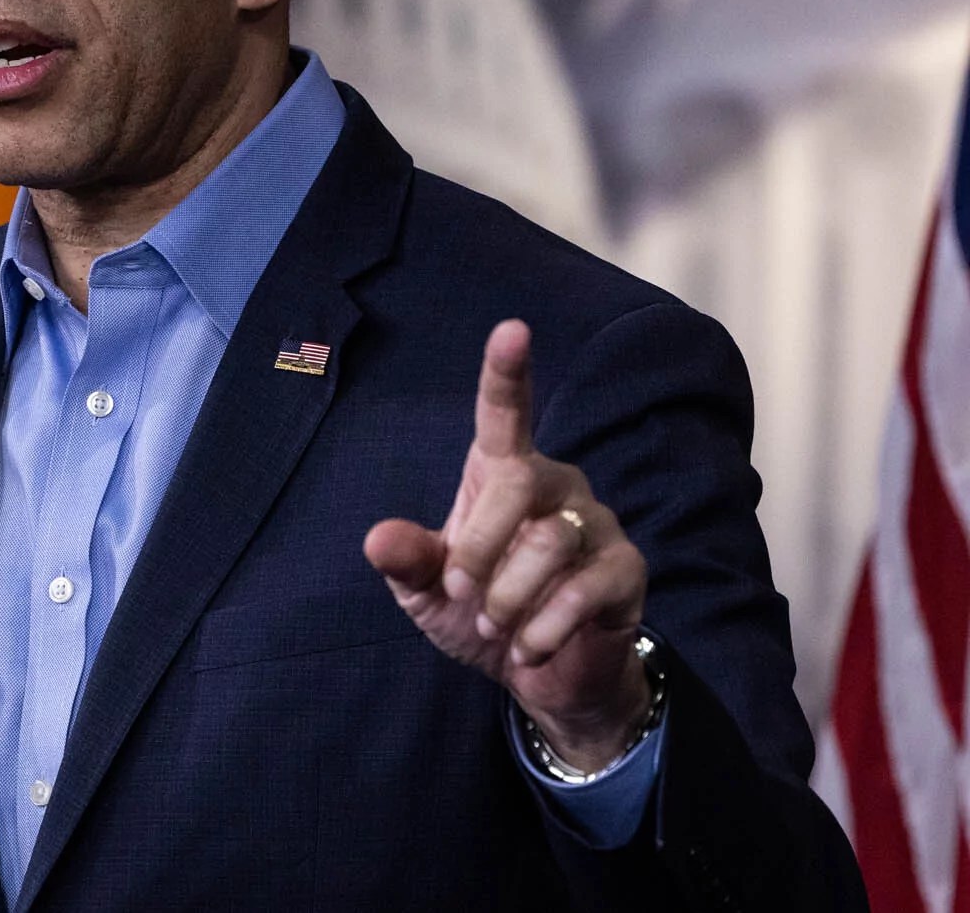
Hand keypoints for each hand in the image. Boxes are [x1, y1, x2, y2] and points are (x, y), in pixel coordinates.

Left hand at [363, 321, 649, 771]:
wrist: (540, 674)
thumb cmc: (479, 613)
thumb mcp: (427, 591)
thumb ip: (408, 561)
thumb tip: (377, 540)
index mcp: (502, 473)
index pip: (505, 413)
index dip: (507, 371)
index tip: (511, 329)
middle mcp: (555, 484)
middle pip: (519, 482)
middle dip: (480, 545)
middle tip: (461, 593)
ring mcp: (596, 523)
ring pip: (549, 541)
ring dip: (508, 598)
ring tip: (494, 626)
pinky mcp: (627, 569)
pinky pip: (584, 589)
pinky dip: (542, 628)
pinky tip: (528, 647)